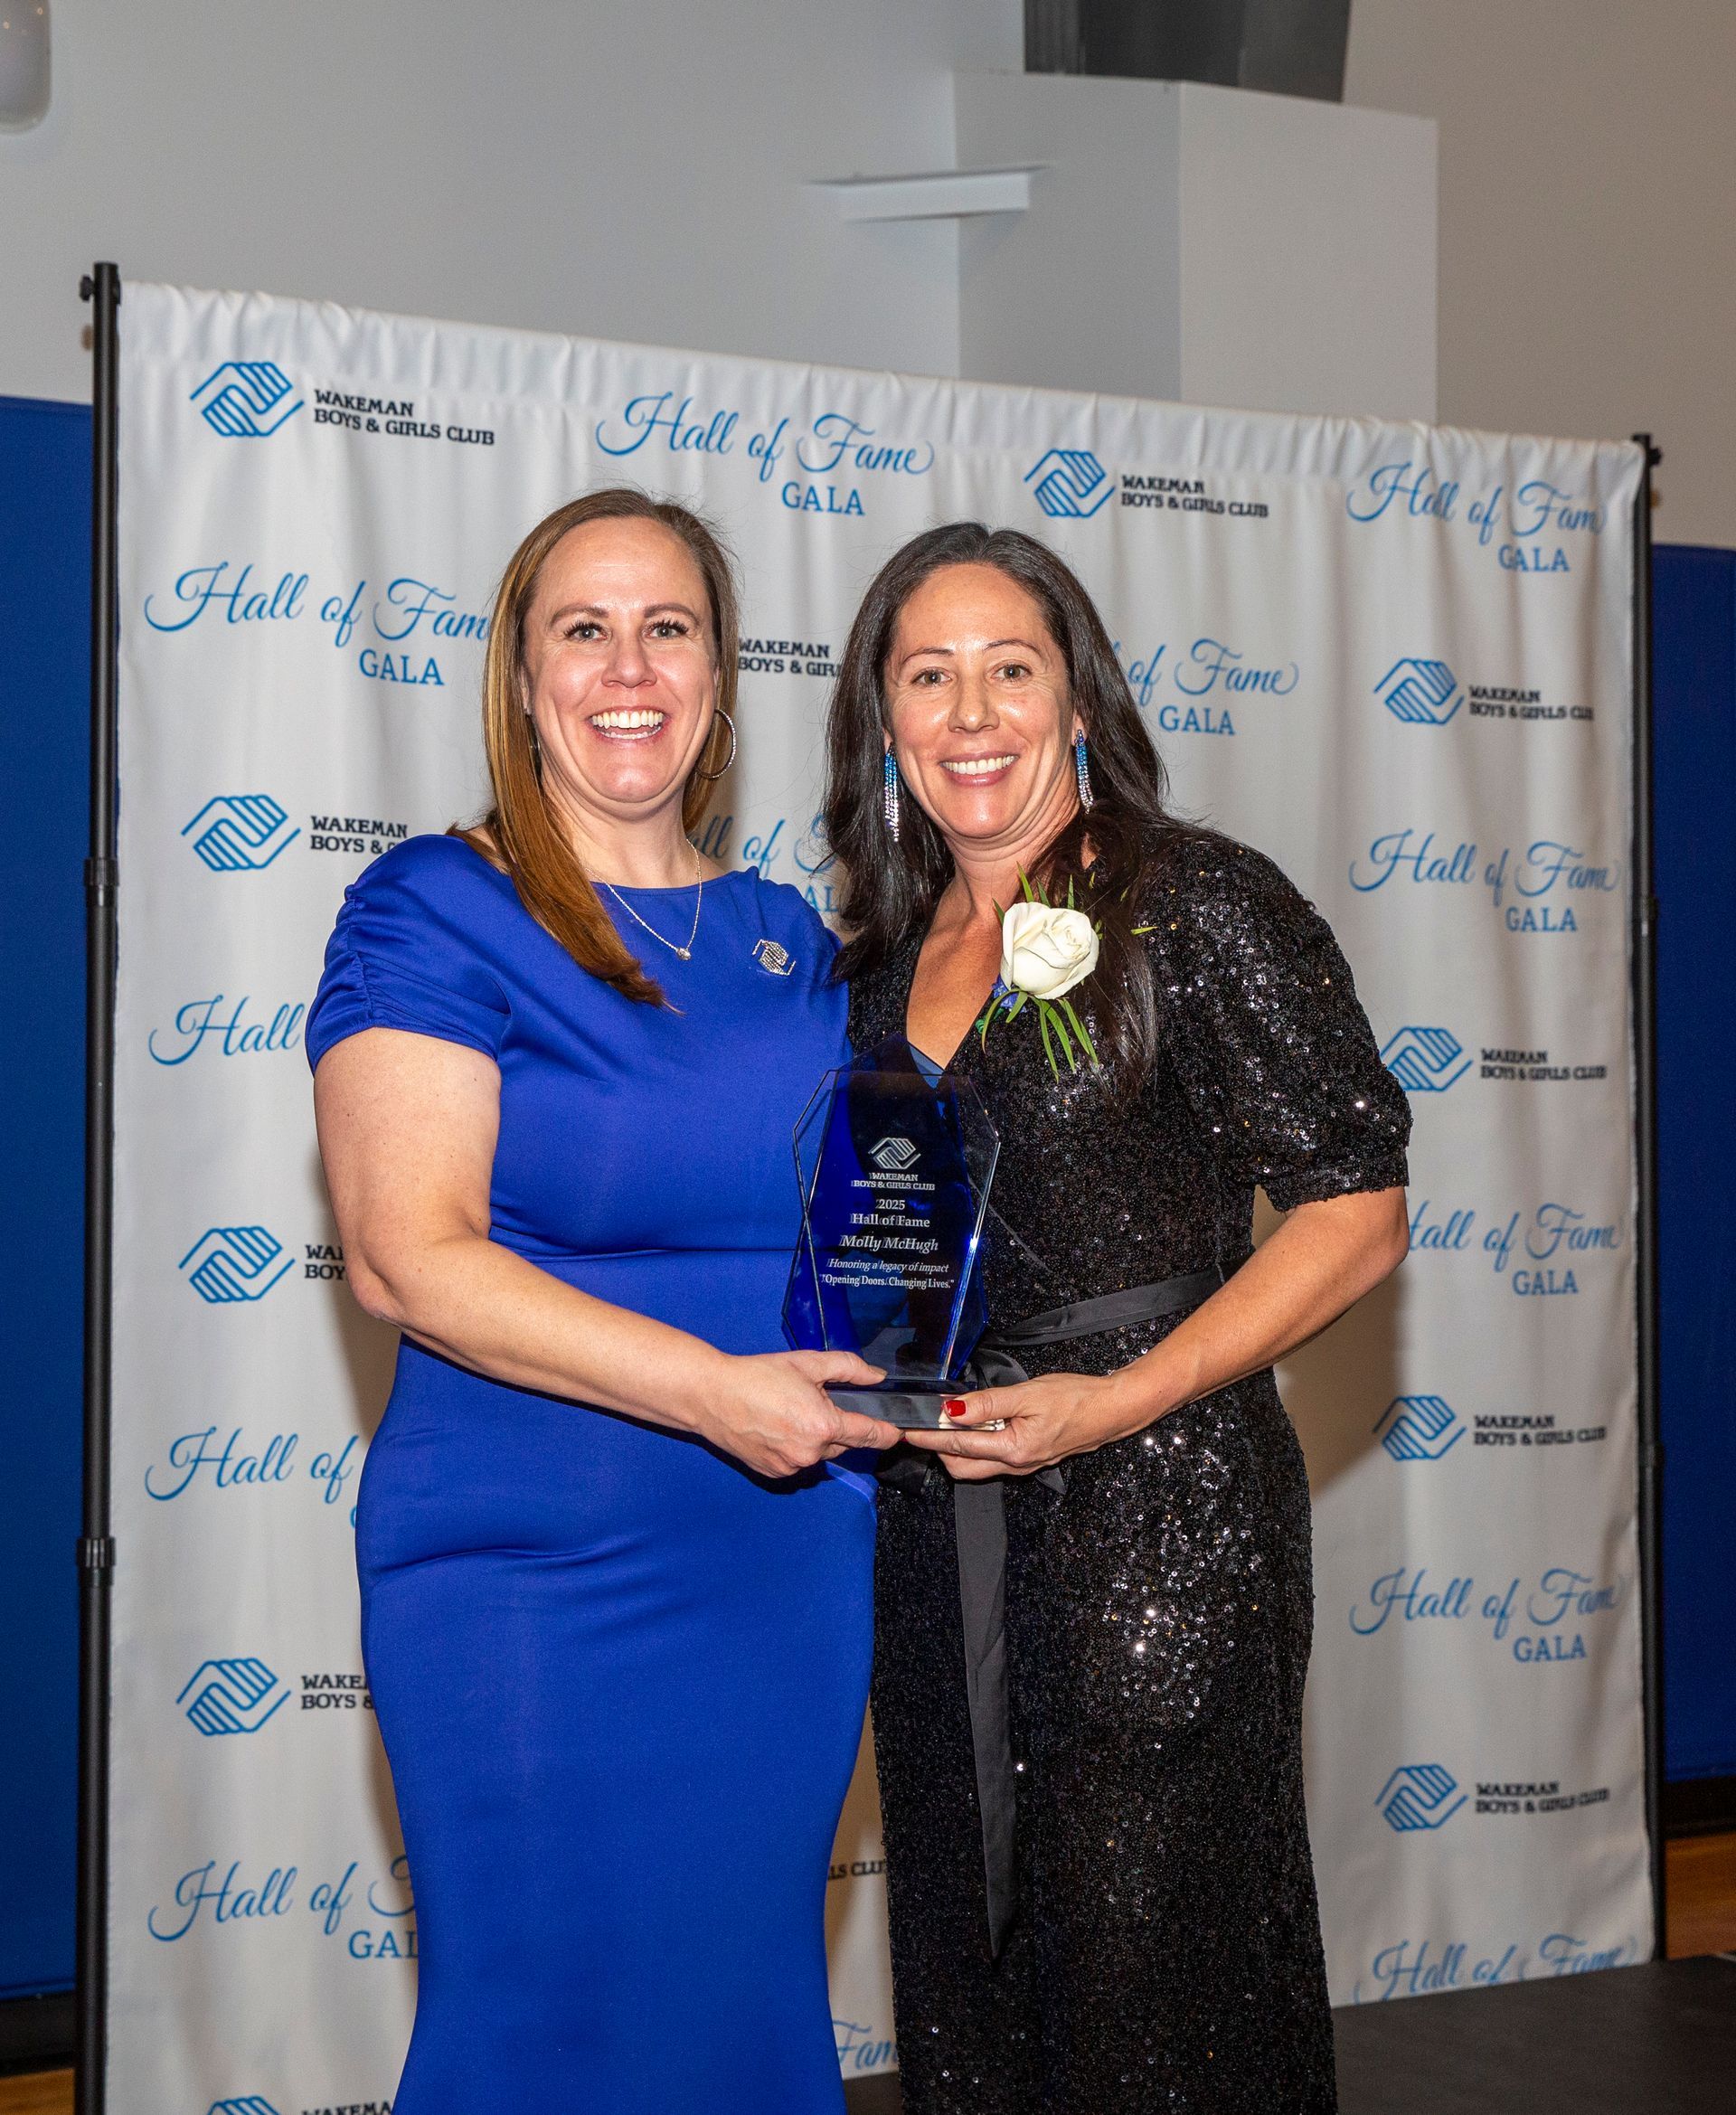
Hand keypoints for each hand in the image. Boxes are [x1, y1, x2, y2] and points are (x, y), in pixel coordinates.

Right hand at [701, 1349, 898, 1477]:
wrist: (713, 1397)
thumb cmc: (758, 1376)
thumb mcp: (808, 1363)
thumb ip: (849, 1368)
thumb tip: (876, 1377)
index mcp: (824, 1426)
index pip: (869, 1435)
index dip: (888, 1433)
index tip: (898, 1432)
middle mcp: (811, 1453)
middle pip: (844, 1443)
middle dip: (839, 1426)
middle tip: (816, 1402)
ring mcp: (792, 1467)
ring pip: (820, 1453)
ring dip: (816, 1437)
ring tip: (789, 1412)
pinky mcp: (775, 1474)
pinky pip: (799, 1461)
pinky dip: (796, 1447)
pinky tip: (778, 1427)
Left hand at [899, 1370, 1151, 1480]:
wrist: (1113, 1410)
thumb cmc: (1076, 1398)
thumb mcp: (1029, 1393)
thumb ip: (988, 1403)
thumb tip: (953, 1409)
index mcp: (1013, 1450)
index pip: (958, 1445)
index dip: (929, 1436)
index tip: (905, 1430)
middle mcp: (1015, 1464)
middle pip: (962, 1465)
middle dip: (938, 1447)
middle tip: (923, 1423)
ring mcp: (1022, 1464)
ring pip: (976, 1465)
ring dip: (957, 1446)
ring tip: (947, 1419)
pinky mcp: (1029, 1457)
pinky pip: (993, 1458)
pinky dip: (977, 1443)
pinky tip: (978, 1422)